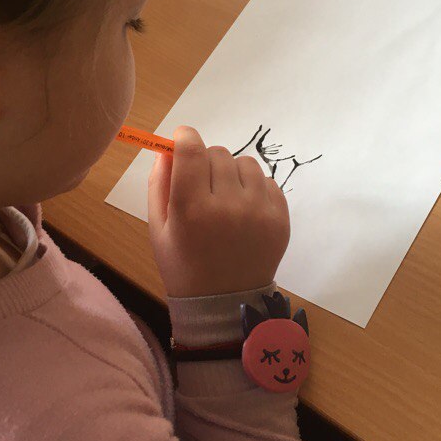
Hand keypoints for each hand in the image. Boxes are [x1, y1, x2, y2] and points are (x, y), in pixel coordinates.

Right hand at [147, 126, 289, 298]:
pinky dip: (253, 189)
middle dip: (206, 162)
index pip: (191, 150)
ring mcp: (259, 211)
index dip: (185, 138)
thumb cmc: (184, 265)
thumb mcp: (159, 228)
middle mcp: (228, 206)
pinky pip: (267, 181)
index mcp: (192, 209)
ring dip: (232, 173)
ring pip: (245, 163)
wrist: (225, 303)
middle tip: (202, 185)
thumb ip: (159, 185)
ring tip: (225, 198)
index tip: (183, 140)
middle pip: (218, 153)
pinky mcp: (281, 218)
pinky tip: (244, 211)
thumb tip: (167, 149)